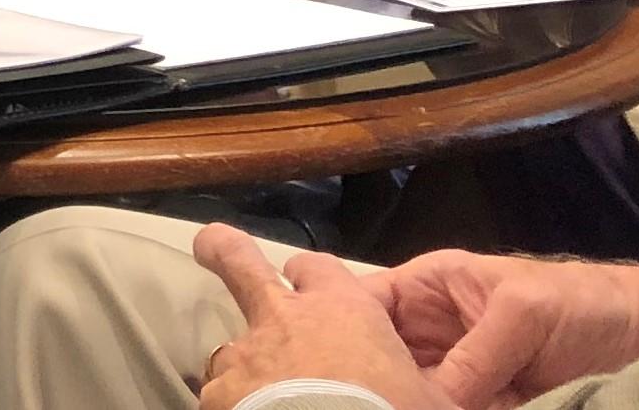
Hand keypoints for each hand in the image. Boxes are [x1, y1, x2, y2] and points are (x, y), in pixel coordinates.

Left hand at [192, 224, 450, 409]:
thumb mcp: (430, 395)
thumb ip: (408, 374)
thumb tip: (418, 389)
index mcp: (342, 311)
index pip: (319, 268)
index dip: (313, 274)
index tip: (307, 278)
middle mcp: (284, 321)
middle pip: (240, 265)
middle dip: (223, 251)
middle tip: (209, 245)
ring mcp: (244, 358)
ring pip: (231, 349)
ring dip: (242, 365)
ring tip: (253, 390)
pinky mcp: (218, 396)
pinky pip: (221, 396)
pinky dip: (234, 405)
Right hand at [360, 249, 638, 407]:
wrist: (638, 335)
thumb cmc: (578, 303)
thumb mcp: (523, 315)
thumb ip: (474, 355)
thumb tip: (431, 399)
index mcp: (427, 288)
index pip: (363, 303)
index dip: (337, 324)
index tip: (324, 358)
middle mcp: (428, 330)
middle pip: (377, 355)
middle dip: (368, 376)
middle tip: (363, 399)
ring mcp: (451, 370)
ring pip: (406, 389)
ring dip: (402, 401)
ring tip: (390, 408)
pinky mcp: (475, 401)